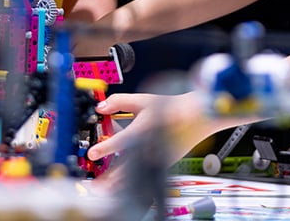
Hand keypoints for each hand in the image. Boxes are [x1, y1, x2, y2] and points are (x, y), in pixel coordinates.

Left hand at [87, 91, 221, 180]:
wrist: (195, 117)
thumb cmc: (171, 107)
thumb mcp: (143, 100)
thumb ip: (119, 101)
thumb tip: (100, 107)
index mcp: (144, 129)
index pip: (122, 141)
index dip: (106, 148)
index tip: (93, 153)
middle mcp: (150, 146)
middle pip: (128, 167)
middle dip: (110, 178)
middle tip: (95, 185)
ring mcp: (157, 157)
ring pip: (136, 175)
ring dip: (119, 184)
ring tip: (103, 190)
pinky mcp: (161, 163)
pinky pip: (143, 174)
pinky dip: (130, 181)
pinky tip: (119, 183)